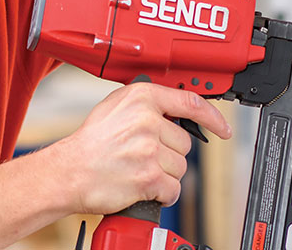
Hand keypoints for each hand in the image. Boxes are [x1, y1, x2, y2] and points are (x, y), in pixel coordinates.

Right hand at [46, 83, 231, 215]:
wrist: (69, 172)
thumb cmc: (90, 142)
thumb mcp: (116, 107)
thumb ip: (147, 104)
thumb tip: (174, 109)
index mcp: (142, 98)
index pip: (191, 103)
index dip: (213, 118)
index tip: (222, 129)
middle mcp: (147, 121)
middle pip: (185, 143)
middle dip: (169, 154)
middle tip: (143, 156)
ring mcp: (148, 149)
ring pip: (180, 168)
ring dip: (165, 175)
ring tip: (139, 170)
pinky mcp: (148, 177)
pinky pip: (173, 189)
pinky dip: (162, 194)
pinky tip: (145, 188)